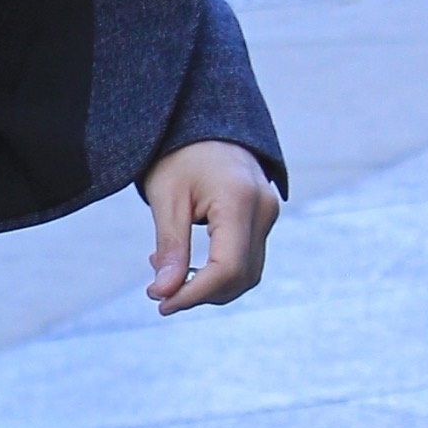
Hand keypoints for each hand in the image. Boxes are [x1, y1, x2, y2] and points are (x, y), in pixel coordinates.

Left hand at [143, 139, 279, 314]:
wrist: (205, 124)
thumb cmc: (180, 155)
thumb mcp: (167, 199)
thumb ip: (170, 248)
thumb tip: (163, 294)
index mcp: (240, 200)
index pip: (228, 268)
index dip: (195, 294)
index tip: (161, 303)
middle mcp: (264, 209)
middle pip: (241, 276)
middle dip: (201, 294)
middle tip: (159, 293)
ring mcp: (269, 213)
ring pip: (247, 273)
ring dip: (208, 285)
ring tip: (166, 274)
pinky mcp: (264, 218)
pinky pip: (246, 258)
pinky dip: (217, 271)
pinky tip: (183, 264)